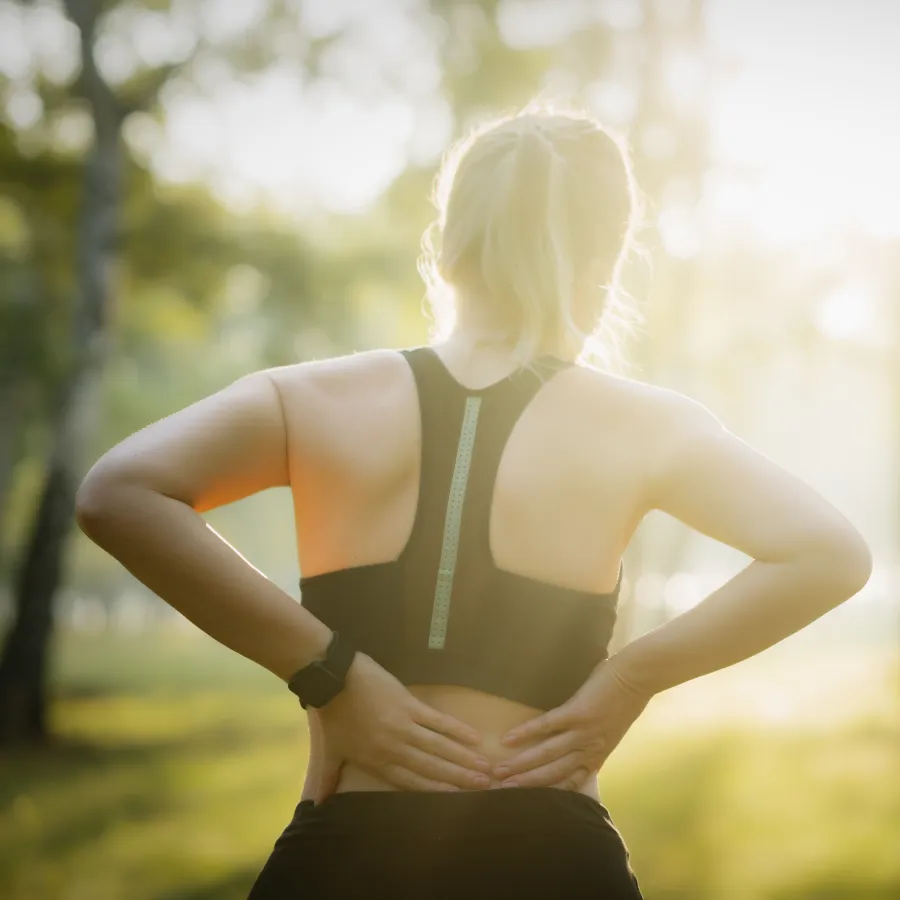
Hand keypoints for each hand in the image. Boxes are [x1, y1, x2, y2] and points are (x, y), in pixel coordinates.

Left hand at [310, 652, 492, 802]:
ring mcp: (404, 725)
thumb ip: (326, 779)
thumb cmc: (331, 714)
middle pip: (432, 767)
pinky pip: (437, 720)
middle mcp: (395, 747)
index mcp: (377, 761)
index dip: (437, 790)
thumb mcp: (329, 751)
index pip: (412, 782)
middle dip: (458, 778)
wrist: (333, 679)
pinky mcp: (409, 704)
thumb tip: (314, 804)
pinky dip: (456, 729)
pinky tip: (474, 737)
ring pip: (439, 747)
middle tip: (483, 786)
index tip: (458, 799)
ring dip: (463, 758)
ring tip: (484, 767)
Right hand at [492, 657, 654, 789]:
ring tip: (500, 771)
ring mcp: (583, 732)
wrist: (637, 677)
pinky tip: (508, 739)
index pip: (570, 782)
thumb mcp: (612, 730)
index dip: (548, 792)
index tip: (528, 799)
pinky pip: (547, 726)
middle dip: (527, 783)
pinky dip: (526, 733)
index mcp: (597, 754)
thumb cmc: (626, 699)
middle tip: (502, 789)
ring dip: (522, 764)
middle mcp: (589, 748)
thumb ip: (595, 740)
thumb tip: (576, 744)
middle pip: (553, 772)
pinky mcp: (577, 712)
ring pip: (547, 754)